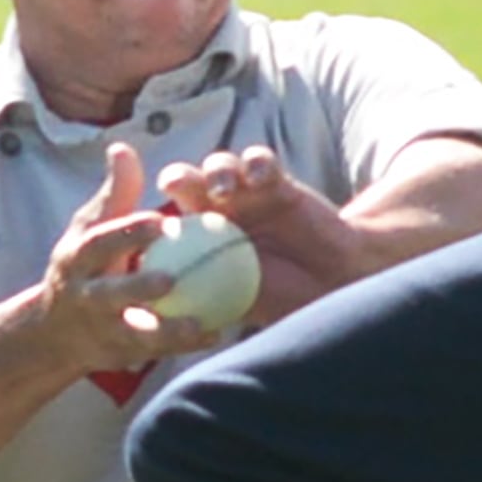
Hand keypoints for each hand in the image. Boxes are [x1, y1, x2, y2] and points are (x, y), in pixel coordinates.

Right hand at [32, 143, 215, 373]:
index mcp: (78, 258)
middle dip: (137, 287)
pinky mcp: (122, 353)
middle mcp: (86, 295)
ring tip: (198, 323)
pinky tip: (214, 334)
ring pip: (134, 332)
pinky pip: (157, 351)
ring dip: (166, 330)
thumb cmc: (82, 265)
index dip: (128, 232)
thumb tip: (123, 148)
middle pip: (110, 293)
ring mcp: (103, 329)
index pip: (101, 243)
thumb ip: (115, 194)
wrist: (54, 332)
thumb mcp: (90, 228)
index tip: (160, 220)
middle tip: (171, 278)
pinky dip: (184, 346)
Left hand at [157, 142, 363, 322]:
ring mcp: (247, 193)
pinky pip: (261, 162)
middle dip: (177, 179)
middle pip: (186, 182)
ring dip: (216, 171)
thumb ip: (204, 303)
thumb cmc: (282, 299)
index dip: (156, 217)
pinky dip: (257, 164)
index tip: (150, 227)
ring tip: (222, 190)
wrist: (331, 284)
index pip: (167, 220)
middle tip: (175, 186)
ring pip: (220, 166)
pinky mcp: (276, 181)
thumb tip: (161, 318)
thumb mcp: (237, 305)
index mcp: (199, 239)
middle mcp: (218, 211)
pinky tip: (260, 178)